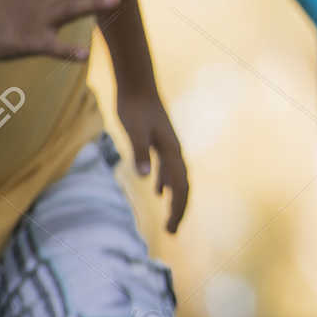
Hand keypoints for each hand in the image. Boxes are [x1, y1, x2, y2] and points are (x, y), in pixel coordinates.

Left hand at [115, 92, 190, 232]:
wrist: (137, 85)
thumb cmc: (133, 107)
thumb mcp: (134, 130)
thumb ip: (140, 152)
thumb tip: (145, 178)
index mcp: (172, 151)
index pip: (180, 187)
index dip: (177, 209)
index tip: (170, 230)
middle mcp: (175, 151)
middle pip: (183, 186)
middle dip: (179, 210)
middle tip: (171, 232)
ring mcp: (169, 147)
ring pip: (178, 179)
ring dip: (175, 199)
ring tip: (170, 219)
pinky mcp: (160, 143)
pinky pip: (168, 169)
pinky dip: (165, 183)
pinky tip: (157, 191)